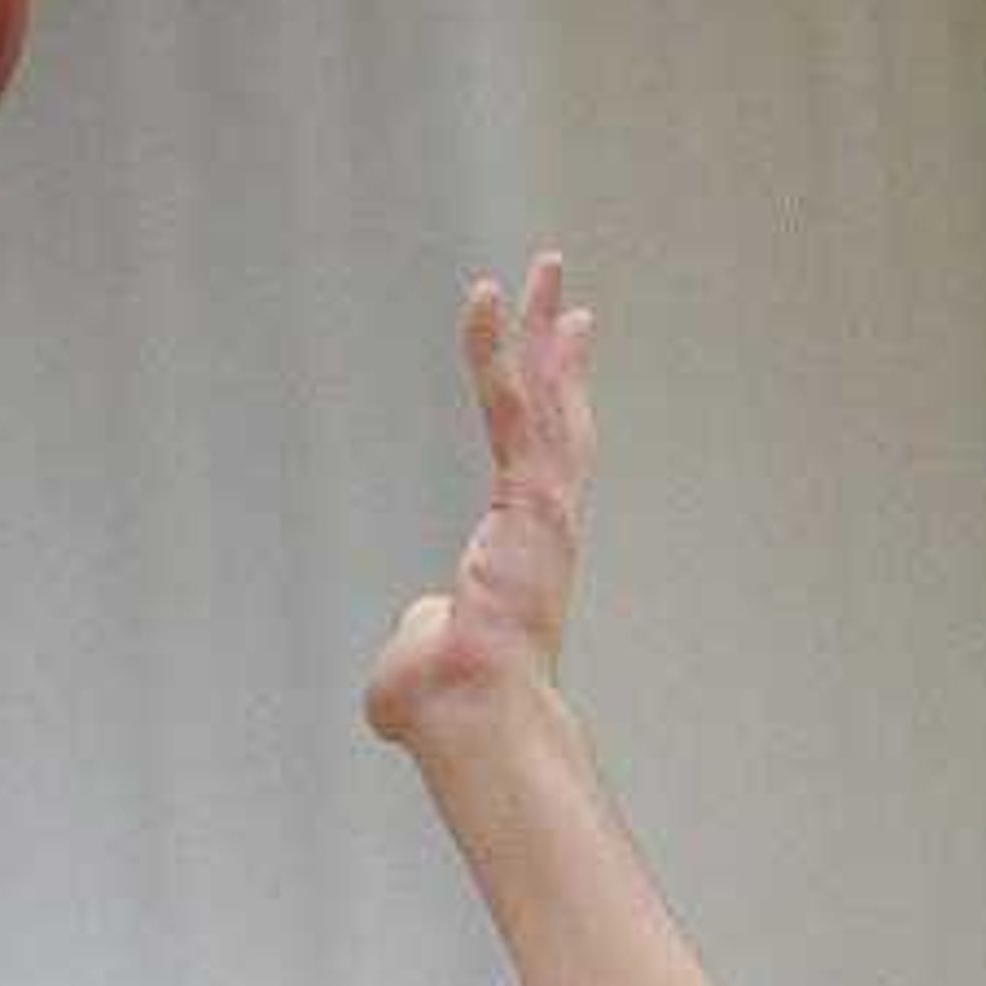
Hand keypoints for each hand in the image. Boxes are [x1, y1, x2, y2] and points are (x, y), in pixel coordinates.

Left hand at [364, 253, 594, 763]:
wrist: (472, 719)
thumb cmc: (444, 707)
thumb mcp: (422, 653)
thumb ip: (423, 627)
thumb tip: (420, 629)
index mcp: (521, 554)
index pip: (540, 463)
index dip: (552, 406)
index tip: (562, 354)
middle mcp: (544, 525)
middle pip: (558, 417)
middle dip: (560, 350)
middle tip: (564, 291)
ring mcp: (544, 512)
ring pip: (545, 400)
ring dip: (541, 330)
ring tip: (545, 266)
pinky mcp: (529, 501)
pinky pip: (509, 407)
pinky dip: (495, 353)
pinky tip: (485, 300)